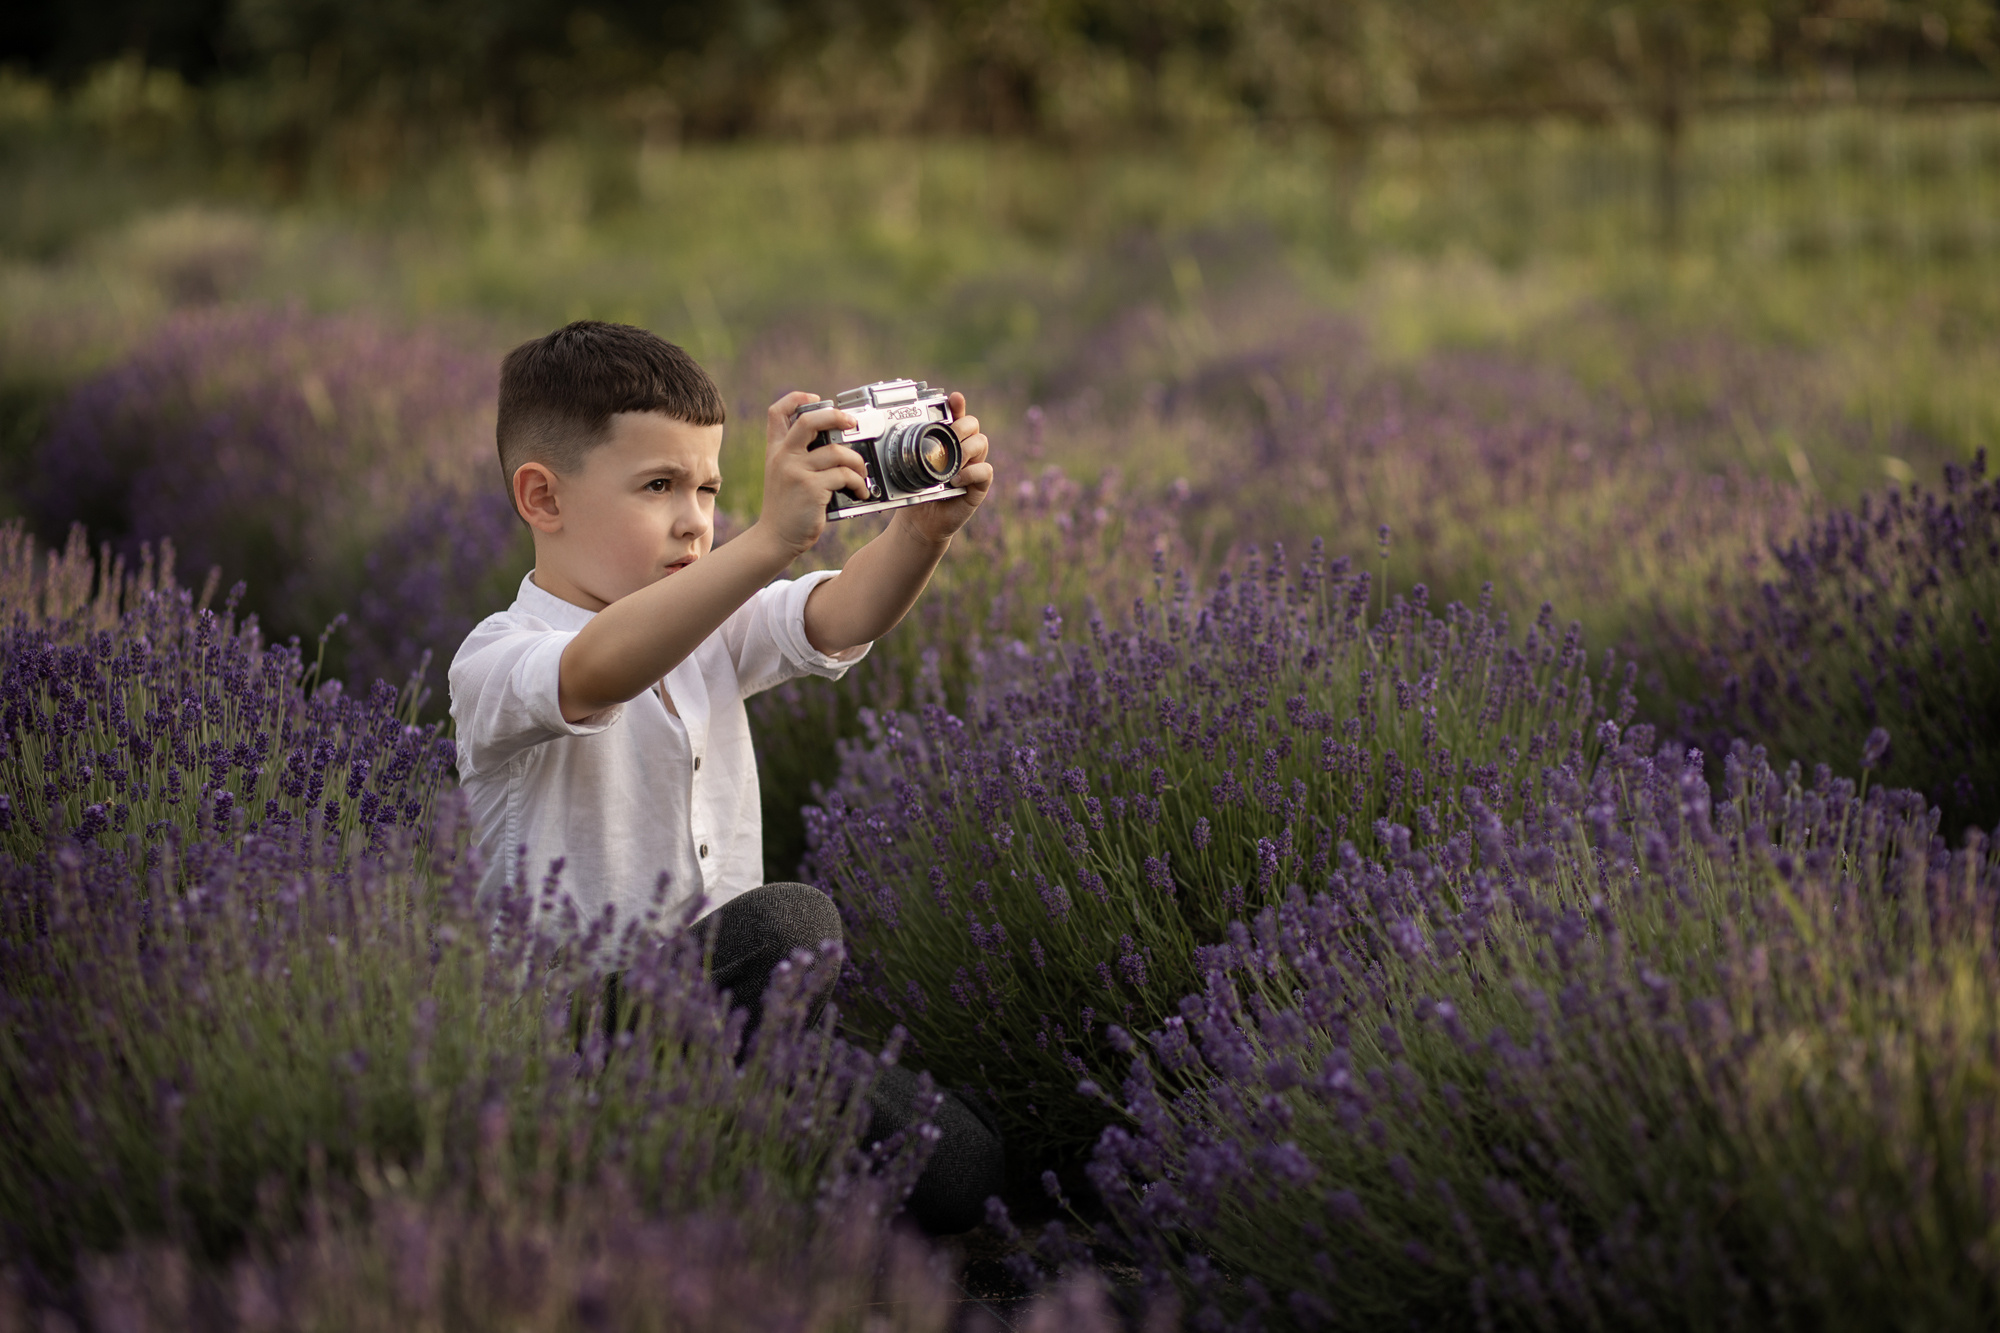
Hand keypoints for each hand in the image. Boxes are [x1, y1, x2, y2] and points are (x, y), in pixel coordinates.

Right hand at [759, 391, 871, 555]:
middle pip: (809, 420)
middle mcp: (784, 456)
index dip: (796, 398)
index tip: (816, 399)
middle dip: (836, 416)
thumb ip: (798, 457)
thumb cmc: (785, 508)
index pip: (777, 412)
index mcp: (776, 450)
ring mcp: (796, 471)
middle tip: (852, 423)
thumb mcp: (782, 476)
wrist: (775, 538)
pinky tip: (859, 492)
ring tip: (862, 475)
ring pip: (837, 452)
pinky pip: (844, 476)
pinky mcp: (811, 488)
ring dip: (857, 462)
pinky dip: (858, 483)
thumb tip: (833, 443)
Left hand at [896, 392, 992, 545]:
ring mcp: (973, 467)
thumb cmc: (915, 491)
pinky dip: (971, 472)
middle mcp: (963, 451)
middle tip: (950, 436)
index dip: (958, 405)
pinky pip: (985, 470)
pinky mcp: (979, 486)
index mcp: (948, 442)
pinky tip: (956, 479)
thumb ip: (910, 449)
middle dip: (962, 426)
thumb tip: (900, 428)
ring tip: (952, 459)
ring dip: (966, 447)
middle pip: (973, 425)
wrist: (920, 522)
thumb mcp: (910, 467)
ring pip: (981, 443)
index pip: (957, 416)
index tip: (954, 398)